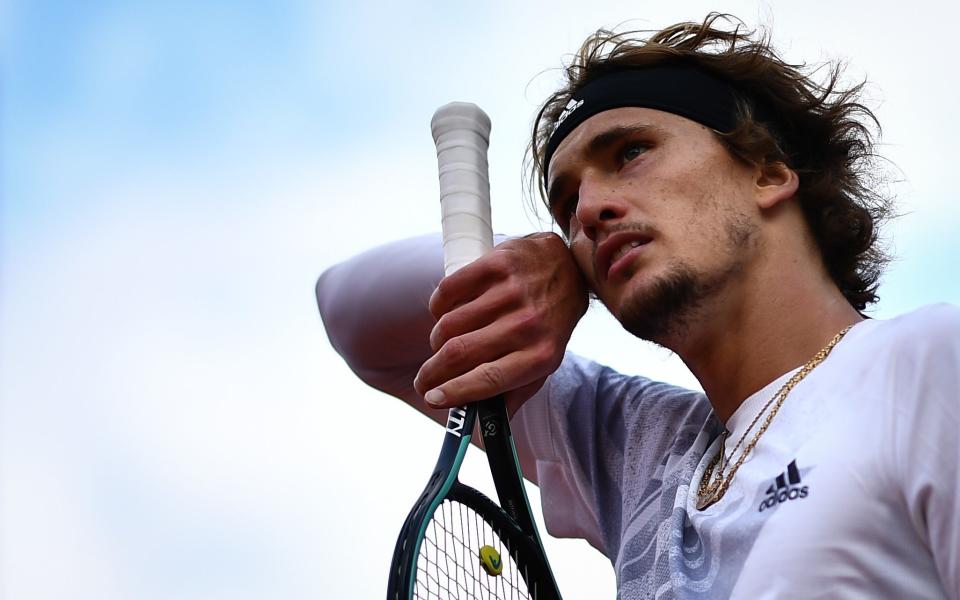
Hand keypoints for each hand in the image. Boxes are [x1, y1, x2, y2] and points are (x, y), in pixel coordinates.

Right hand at [413, 232, 587, 414]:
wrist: (568, 266)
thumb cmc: (550, 321)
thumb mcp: (544, 360)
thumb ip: (515, 392)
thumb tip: (484, 427)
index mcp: (540, 355)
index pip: (487, 380)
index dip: (453, 392)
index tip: (432, 399)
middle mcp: (527, 324)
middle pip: (459, 353)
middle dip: (431, 373)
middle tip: (424, 380)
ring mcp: (510, 292)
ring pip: (448, 324)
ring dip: (437, 339)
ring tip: (443, 342)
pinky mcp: (494, 265)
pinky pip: (446, 292)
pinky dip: (438, 307)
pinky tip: (446, 312)